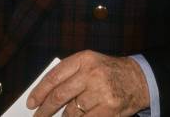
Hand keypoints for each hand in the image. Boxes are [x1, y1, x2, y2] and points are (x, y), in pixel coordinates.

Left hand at [27, 50, 149, 115]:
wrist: (138, 79)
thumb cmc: (108, 71)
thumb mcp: (90, 63)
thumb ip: (70, 74)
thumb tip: (46, 94)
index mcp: (84, 59)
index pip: (55, 76)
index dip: (40, 91)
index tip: (31, 102)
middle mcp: (91, 73)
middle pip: (59, 95)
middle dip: (45, 109)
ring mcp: (100, 92)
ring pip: (71, 111)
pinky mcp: (108, 108)